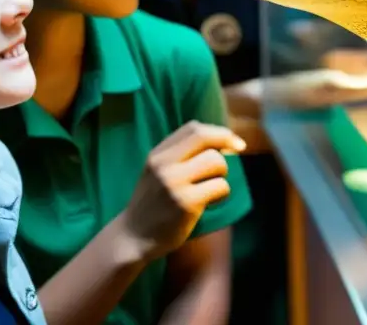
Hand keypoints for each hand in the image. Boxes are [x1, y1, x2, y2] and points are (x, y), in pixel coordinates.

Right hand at [119, 121, 245, 262]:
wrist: (133, 237)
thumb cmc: (153, 204)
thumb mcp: (157, 172)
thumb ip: (181, 155)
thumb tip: (223, 143)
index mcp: (157, 154)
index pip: (193, 128)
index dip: (218, 132)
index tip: (234, 142)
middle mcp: (164, 165)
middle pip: (206, 139)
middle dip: (225, 148)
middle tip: (229, 163)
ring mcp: (174, 183)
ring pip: (217, 162)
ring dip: (223, 174)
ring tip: (213, 187)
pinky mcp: (187, 203)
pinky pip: (220, 186)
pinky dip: (223, 193)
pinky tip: (212, 202)